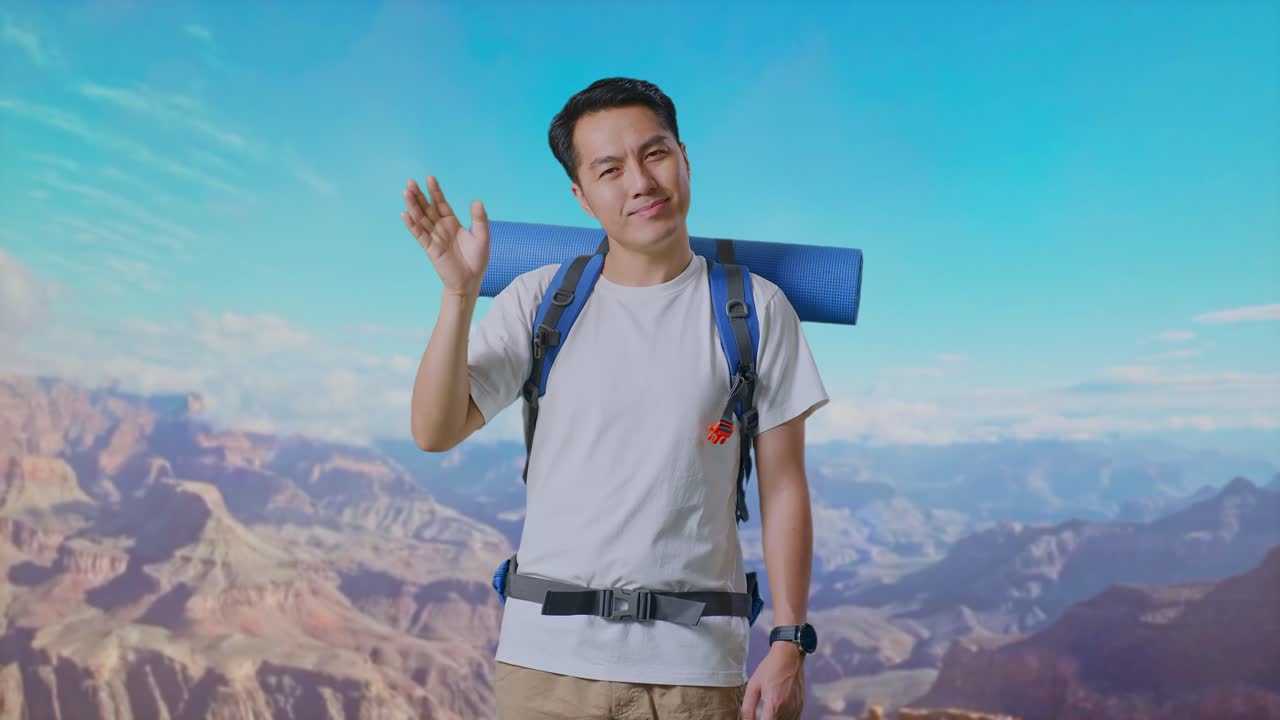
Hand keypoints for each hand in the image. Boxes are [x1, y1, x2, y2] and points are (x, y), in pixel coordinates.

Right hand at [401, 176, 490, 297]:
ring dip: (412, 206)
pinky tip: (405, 214)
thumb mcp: (482, 237)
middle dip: (419, 195)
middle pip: (427, 208)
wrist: (469, 281)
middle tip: (410, 182)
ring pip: (421, 219)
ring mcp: (434, 237)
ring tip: (405, 192)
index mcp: (452, 223)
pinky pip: (419, 235)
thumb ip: (479, 220)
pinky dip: (412, 225)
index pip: (441, 203)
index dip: (435, 191)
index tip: (430, 178)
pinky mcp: (430, 248)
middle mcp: (441, 228)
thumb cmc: (476, 260)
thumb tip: (477, 201)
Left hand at [741, 643, 804, 719]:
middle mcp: (788, 708)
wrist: (789, 655)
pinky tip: (779, 710)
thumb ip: (748, 707)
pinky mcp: (801, 705)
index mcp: (774, 703)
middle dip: (769, 719)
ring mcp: (796, 707)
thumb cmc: (770, 667)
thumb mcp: (753, 685)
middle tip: (763, 713)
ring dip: (777, 718)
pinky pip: (794, 718)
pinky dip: (785, 717)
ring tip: (770, 711)